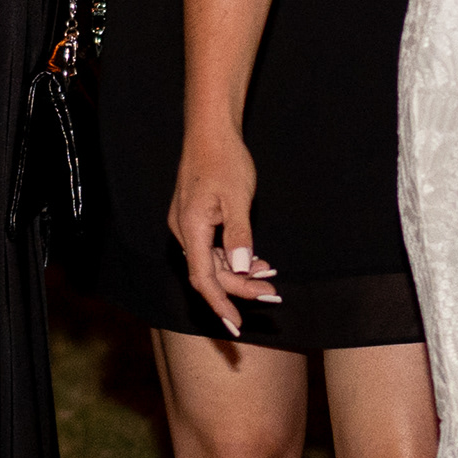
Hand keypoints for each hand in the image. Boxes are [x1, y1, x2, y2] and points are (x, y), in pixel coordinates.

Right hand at [167, 128, 276, 337]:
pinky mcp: (196, 218)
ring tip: (269, 275)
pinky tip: (255, 259)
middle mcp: (184, 231)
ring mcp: (189, 225)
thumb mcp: (237, 198)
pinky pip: (213, 248)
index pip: (203, 278)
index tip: (234, 326)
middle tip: (272, 294)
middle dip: (240, 287)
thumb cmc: (224, 160)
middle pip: (211, 273)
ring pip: (213, 261)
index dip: (220, 304)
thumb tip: (241, 268)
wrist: (209, 132)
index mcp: (191, 228)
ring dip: (239, 273)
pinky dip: (234, 257)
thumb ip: (239, 235)